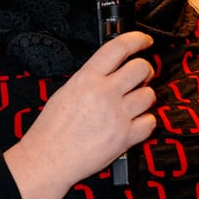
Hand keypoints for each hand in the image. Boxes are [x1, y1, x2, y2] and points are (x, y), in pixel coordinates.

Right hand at [4, 30, 155, 198]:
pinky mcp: (125, 137)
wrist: (48, 159)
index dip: (137, 40)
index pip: (119, 47)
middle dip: (144, 71)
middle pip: (141, 69)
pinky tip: (134, 123)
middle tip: (140, 78)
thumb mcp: (66, 92)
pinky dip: (145, 122)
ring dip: (144, 97)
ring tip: (132, 104)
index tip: (145, 42)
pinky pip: (150, 122)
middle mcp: (105, 94)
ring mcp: (117, 116)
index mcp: (87, 79)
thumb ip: (90, 79)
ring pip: (149, 95)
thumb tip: (110, 71)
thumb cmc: (52, 130)